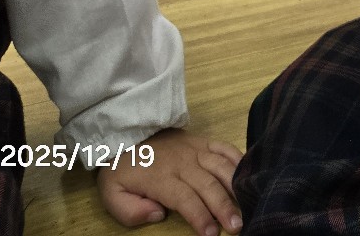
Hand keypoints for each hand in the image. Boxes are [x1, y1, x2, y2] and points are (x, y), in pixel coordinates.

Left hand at [96, 129, 241, 234]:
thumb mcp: (111, 195)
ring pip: (221, 166)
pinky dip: (239, 158)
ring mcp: (195, 149)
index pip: (186, 199)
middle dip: (224, 207)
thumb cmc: (122, 169)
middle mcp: (183, 163)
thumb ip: (131, 211)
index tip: (211, 234)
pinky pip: (224, 147)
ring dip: (236, 185)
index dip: (200, 217)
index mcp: (161, 178)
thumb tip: (159, 215)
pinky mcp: (202, 140)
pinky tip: (248, 173)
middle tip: (237, 225)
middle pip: (208, 185)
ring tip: (248, 202)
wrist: (126, 133)